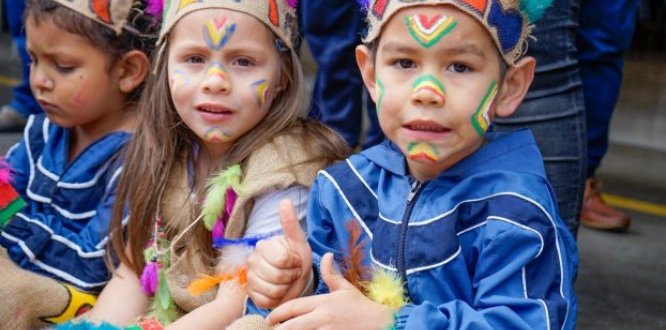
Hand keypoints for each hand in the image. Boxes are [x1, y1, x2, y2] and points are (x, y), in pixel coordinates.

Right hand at [246, 199, 312, 308]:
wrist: (294, 278)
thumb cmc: (296, 257)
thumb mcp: (298, 240)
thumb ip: (290, 222)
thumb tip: (285, 201)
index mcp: (263, 246)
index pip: (283, 259)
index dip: (295, 263)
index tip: (295, 261)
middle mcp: (252, 261)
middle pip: (278, 276)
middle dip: (291, 277)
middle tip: (292, 273)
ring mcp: (250, 278)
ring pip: (273, 290)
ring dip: (285, 289)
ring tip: (286, 282)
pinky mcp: (251, 295)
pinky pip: (266, 302)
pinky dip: (277, 300)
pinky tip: (279, 292)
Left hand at [266, 253, 395, 329]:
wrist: (380, 324)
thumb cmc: (361, 307)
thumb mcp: (345, 289)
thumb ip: (331, 274)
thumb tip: (326, 255)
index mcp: (323, 303)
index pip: (294, 307)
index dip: (278, 313)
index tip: (270, 318)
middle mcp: (322, 318)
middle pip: (292, 325)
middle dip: (279, 328)